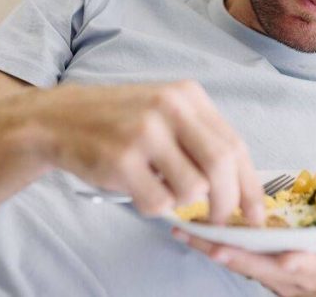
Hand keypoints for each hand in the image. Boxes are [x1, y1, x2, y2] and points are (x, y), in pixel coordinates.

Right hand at [35, 80, 265, 224]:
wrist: (59, 119)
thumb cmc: (119, 122)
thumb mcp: (165, 112)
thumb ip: (200, 139)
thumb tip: (240, 187)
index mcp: (188, 95)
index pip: (235, 145)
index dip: (249, 185)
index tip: (255, 213)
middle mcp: (169, 107)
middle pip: (221, 166)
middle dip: (227, 203)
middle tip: (220, 220)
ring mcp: (145, 131)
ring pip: (191, 188)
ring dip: (181, 202)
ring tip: (160, 188)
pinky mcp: (121, 158)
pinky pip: (158, 202)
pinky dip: (153, 207)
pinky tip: (137, 189)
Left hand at [172, 200, 315, 296]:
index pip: (302, 266)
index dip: (291, 261)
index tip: (281, 254)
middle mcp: (288, 272)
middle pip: (257, 265)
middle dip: (234, 255)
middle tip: (209, 242)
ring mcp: (267, 271)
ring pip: (236, 261)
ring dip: (209, 247)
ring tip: (181, 229)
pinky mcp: (254, 265)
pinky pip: (228, 255)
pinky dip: (207, 244)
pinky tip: (184, 228)